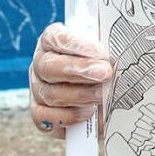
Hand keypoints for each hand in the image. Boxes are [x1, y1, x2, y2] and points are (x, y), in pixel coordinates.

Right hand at [28, 22, 113, 138]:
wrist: (97, 88)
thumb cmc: (99, 62)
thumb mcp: (102, 50)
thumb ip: (105, 49)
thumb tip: (117, 51)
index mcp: (51, 41)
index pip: (56, 38)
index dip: (76, 45)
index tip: (99, 52)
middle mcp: (40, 64)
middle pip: (49, 67)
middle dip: (79, 70)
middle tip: (105, 73)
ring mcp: (37, 89)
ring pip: (49, 93)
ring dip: (79, 95)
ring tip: (101, 95)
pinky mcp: (39, 112)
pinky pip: (43, 117)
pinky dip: (67, 116)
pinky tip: (87, 112)